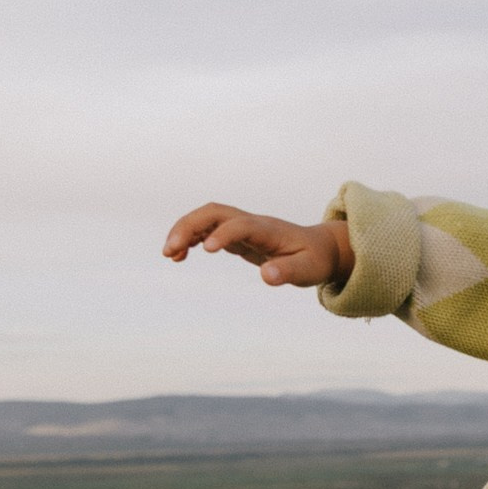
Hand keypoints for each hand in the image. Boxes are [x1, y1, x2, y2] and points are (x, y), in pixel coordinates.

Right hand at [163, 204, 354, 287]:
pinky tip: (178, 257)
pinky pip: (207, 230)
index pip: (241, 225)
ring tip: (169, 255)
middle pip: (214, 213)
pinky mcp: (236, 235)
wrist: (318, 248)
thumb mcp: (309, 270)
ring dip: (184, 232)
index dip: (223, 234)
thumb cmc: (314, 259)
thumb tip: (268, 276)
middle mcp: (251, 223)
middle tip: (169, 250)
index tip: (206, 250)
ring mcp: (241, 226)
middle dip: (189, 226)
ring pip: (206, 219)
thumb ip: (289, 272)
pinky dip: (190, 240)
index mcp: (269, 230)